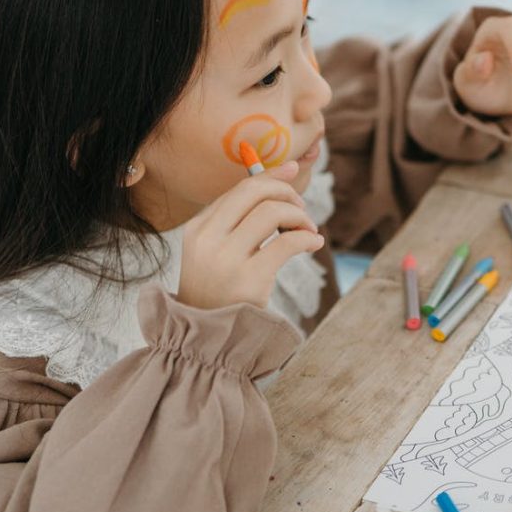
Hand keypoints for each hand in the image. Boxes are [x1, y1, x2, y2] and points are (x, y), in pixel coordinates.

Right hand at [177, 161, 323, 308]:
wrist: (208, 341)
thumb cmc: (221, 293)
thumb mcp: (217, 252)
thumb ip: (242, 218)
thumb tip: (287, 170)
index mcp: (198, 229)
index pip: (238, 189)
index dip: (270, 176)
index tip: (293, 172)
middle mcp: (208, 239)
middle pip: (253, 191)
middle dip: (286, 192)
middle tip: (302, 209)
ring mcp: (226, 259)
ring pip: (272, 212)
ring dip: (299, 216)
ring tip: (308, 231)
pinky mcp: (249, 280)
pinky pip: (287, 243)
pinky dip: (307, 238)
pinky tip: (313, 244)